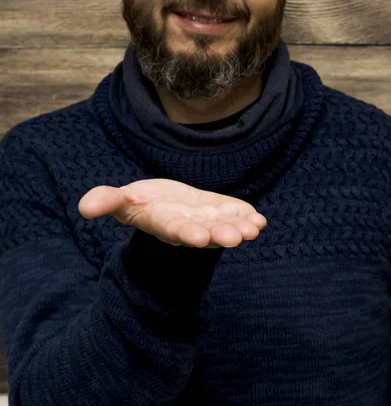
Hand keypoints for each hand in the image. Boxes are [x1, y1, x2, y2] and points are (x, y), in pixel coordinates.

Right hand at [78, 178, 266, 248]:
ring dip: (239, 227)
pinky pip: (234, 214)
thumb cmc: (141, 203)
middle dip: (219, 234)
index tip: (197, 237)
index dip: (185, 232)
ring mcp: (206, 219)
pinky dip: (247, 216)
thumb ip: (107, 201)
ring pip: (224, 226)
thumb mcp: (122, 200)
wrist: (162, 204)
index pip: (174, 230)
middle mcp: (188, 226)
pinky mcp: (219, 209)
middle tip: (235, 238)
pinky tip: (259, 219)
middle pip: (205, 232)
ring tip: (254, 228)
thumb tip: (84, 206)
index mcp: (163, 223)